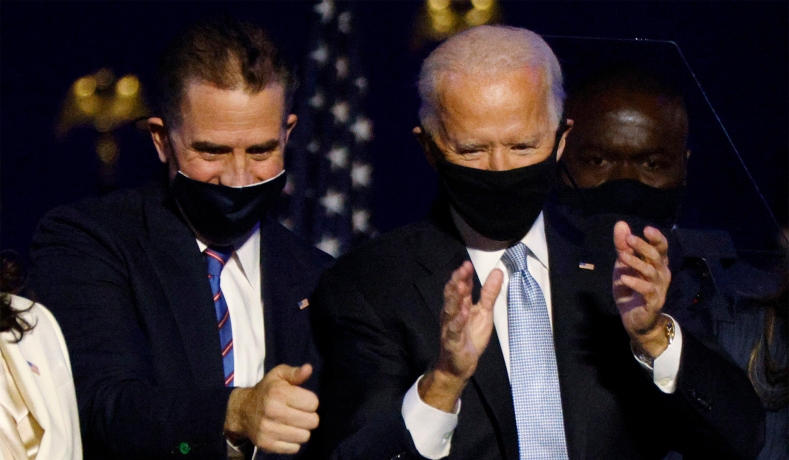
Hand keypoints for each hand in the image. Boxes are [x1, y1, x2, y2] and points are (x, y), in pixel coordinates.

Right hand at [225, 364, 318, 453]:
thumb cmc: (267, 390)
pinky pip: (294, 448)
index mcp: (278, 393)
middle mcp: (273, 411)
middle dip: (309, 417)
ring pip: (305, 436)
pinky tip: (286, 433)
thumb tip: (308, 369)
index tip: (303, 400)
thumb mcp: (279, 375)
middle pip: (312, 421)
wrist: (242, 410)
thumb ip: (295, 373)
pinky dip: (293, 442)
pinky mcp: (266, 444)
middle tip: (300, 413)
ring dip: (302, 430)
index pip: (313, 403)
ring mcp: (268, 430)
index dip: (311, 401)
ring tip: (294, 423)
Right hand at [419, 261, 502, 411]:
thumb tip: (497, 272)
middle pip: (453, 295)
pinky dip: (458, 321)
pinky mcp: (453, 342)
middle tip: (463, 269)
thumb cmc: (470, 337)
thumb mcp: (484, 313)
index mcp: (460, 306)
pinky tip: (463, 312)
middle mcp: (452, 314)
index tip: (468, 264)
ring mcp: (450, 328)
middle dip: (457, 281)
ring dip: (455, 298)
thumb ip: (489, 293)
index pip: (461, 287)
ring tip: (461, 286)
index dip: (464, 276)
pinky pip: (454, 330)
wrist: (458, 366)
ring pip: (451, 310)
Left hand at [612, 221, 671, 357]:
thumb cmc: (631, 289)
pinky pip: (648, 290)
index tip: (646, 229)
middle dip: (643, 246)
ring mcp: (659, 288)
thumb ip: (622, 246)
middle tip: (629, 239)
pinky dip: (636, 283)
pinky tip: (624, 278)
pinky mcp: (653, 302)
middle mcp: (661, 274)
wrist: (634, 319)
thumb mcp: (623, 265)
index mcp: (656, 263)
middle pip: (656, 257)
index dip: (656, 238)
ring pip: (652, 272)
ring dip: (636, 263)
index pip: (661, 247)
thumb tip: (621, 223)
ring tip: (621, 257)